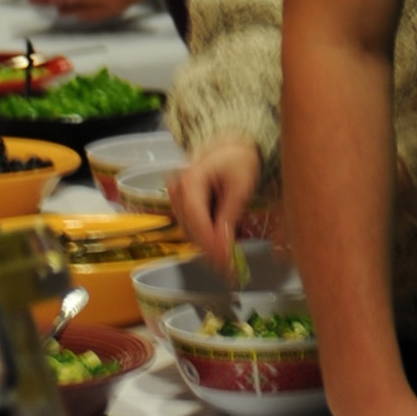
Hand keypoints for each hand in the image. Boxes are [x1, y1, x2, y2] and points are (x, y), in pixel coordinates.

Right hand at [167, 138, 262, 271]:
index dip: (209, 242)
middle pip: (189, 228)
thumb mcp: (240, 187)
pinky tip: (219, 248)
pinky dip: (204, 238)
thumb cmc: (239, 161)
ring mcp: (177, 195)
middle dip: (209, 250)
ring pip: (188, 230)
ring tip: (227, 263)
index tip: (224, 261)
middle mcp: (178, 187)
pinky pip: (190, 225)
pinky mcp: (180, 202)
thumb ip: (230, 215)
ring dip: (206, 247)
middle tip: (230, 269)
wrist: (231, 146)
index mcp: (191, 179)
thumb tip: (223, 246)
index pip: (196, 218)